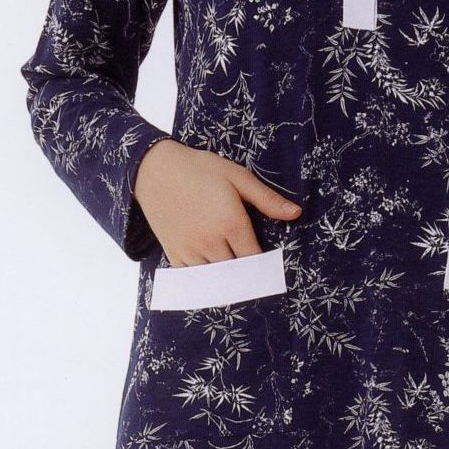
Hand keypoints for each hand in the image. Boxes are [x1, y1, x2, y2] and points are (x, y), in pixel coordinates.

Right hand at [134, 138, 301, 264]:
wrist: (153, 169)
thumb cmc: (199, 169)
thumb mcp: (237, 176)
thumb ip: (266, 199)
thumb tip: (296, 214)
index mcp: (231, 223)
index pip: (255, 259)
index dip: (264, 266)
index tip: (270, 268)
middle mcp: (210, 241)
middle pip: (236, 273)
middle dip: (247, 276)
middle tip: (255, 278)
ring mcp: (190, 250)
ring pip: (214, 279)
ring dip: (225, 279)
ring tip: (235, 279)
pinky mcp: (173, 253)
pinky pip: (192, 277)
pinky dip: (203, 279)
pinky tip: (211, 275)